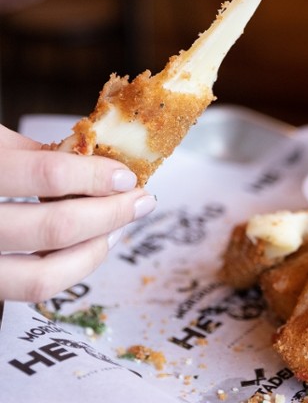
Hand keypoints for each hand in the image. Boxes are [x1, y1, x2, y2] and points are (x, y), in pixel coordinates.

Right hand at [0, 125, 155, 302]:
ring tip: (120, 228)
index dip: (95, 176)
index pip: (47, 175)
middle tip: (142, 201)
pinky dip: (69, 270)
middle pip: (54, 229)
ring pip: (42, 277)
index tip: (127, 175)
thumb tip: (95, 158)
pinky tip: (89, 247)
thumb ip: (33, 153)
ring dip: (95, 252)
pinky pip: (28, 290)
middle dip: (110, 214)